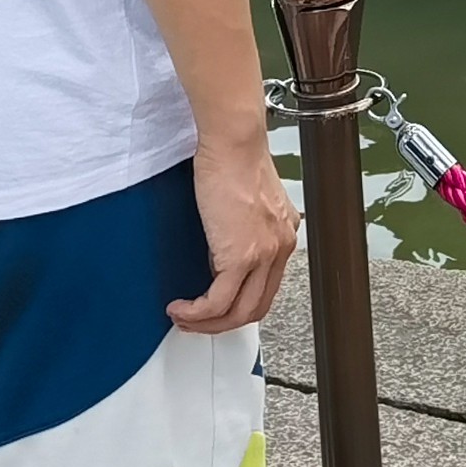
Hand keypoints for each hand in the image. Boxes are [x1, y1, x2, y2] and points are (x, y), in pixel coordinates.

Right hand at [173, 139, 298, 333]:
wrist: (233, 142)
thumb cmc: (234, 157)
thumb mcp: (247, 199)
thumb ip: (243, 226)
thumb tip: (222, 246)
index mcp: (283, 233)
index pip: (266, 286)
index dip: (238, 304)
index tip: (215, 308)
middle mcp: (280, 246)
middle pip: (255, 307)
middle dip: (222, 324)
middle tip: (196, 322)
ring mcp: (264, 254)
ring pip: (238, 313)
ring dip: (207, 324)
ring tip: (184, 318)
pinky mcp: (241, 256)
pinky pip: (218, 302)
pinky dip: (196, 313)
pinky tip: (181, 308)